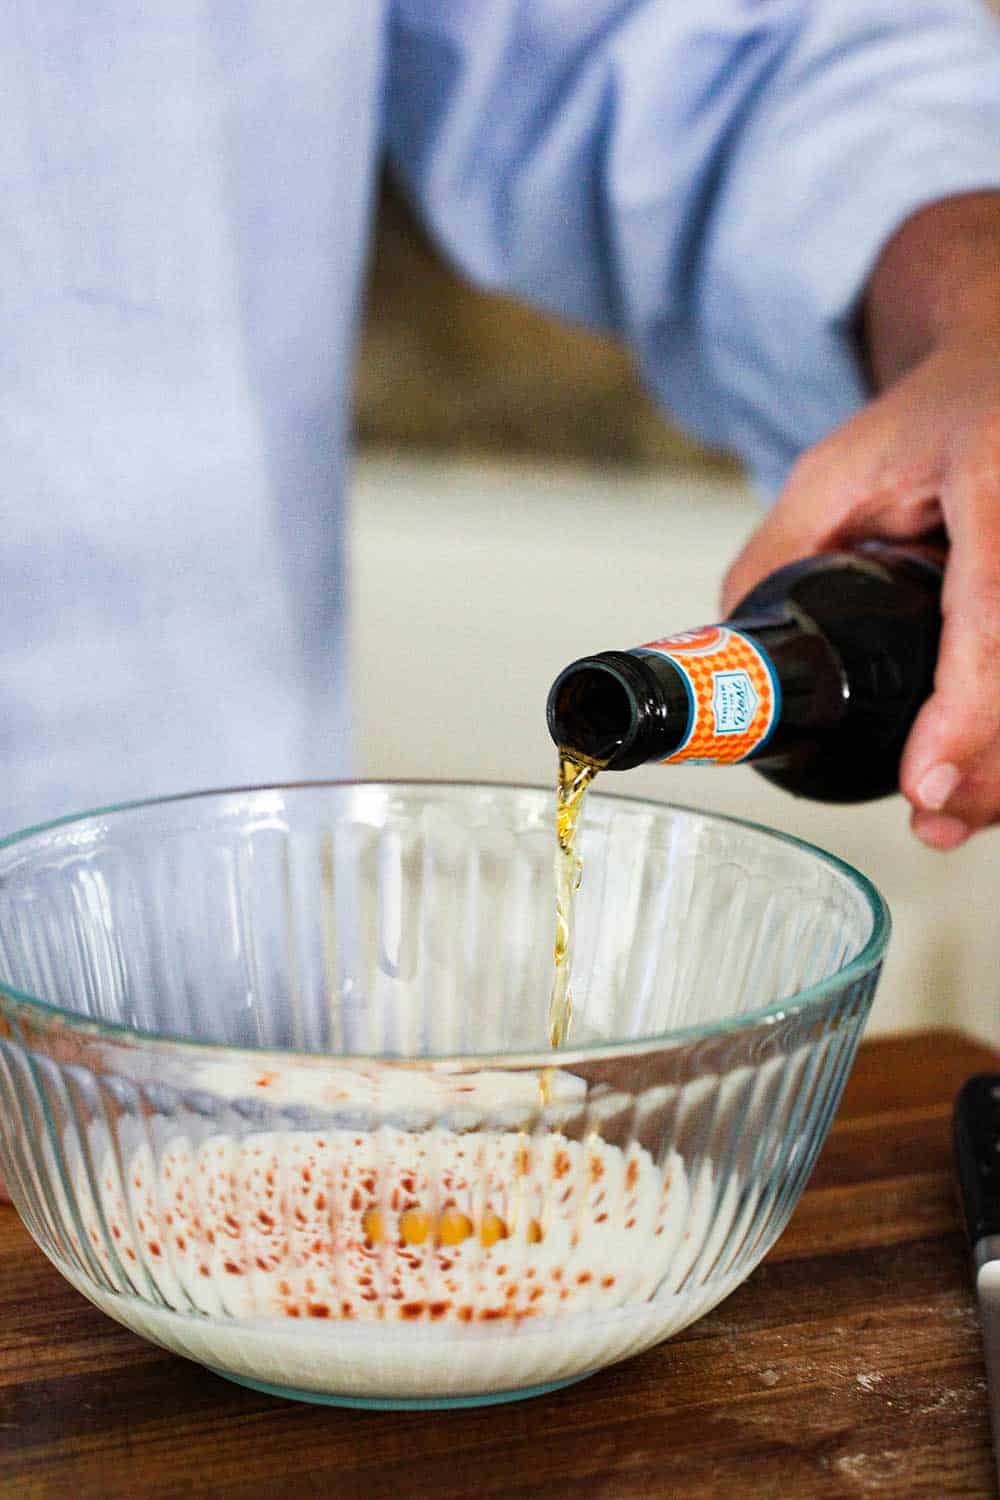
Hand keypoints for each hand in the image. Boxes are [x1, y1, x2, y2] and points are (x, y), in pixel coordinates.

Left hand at [721, 327, 999, 849]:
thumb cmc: (923, 421)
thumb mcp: (830, 473)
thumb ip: (773, 555)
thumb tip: (726, 657)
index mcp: (994, 482)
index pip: (990, 615)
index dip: (966, 711)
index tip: (923, 781)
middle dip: (991, 764)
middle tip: (933, 818)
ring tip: (949, 814)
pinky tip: (981, 775)